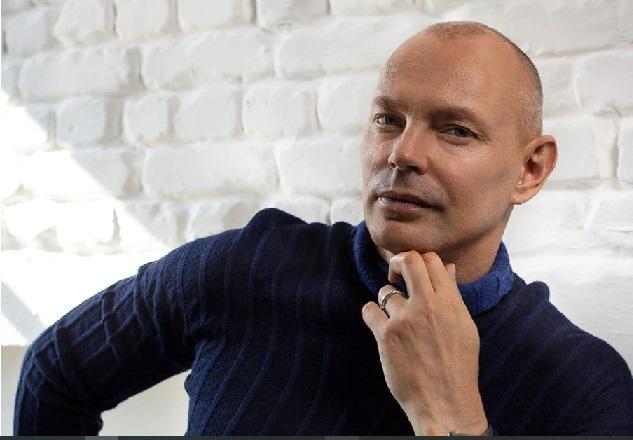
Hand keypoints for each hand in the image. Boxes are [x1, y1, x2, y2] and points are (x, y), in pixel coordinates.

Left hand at [361, 251, 488, 434]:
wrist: (445, 402)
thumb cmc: (458, 367)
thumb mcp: (465, 327)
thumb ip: (453, 295)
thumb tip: (447, 267)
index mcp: (450, 302)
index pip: (431, 259)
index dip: (419, 259)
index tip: (412, 272)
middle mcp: (427, 306)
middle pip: (408, 261)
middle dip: (398, 262)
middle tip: (395, 275)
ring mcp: (405, 319)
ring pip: (385, 290)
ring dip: (386, 300)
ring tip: (394, 317)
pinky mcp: (386, 335)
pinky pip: (369, 309)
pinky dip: (372, 315)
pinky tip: (380, 326)